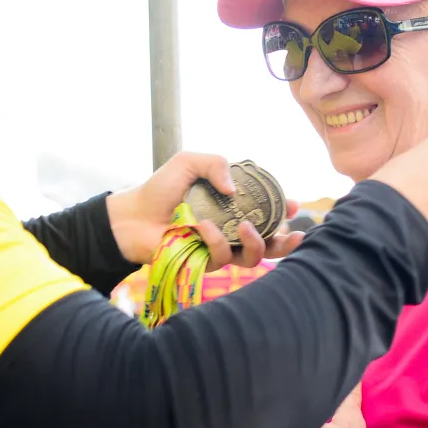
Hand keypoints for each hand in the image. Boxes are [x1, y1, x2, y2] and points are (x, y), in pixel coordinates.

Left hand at [106, 152, 302, 268]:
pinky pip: (223, 257)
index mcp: (232, 206)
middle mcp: (230, 229)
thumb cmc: (160, 190)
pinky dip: (217, 240)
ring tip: (249, 227)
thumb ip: (215, 164)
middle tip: (293, 234)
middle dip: (286, 242)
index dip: (284, 211)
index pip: (266, 210)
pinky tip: (203, 227)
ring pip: (253, 257)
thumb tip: (234, 189)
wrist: (133, 216)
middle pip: (269, 242)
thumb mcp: (189, 163)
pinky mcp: (205, 264)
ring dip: (257, 243)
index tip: (294, 205)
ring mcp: (220, 248)